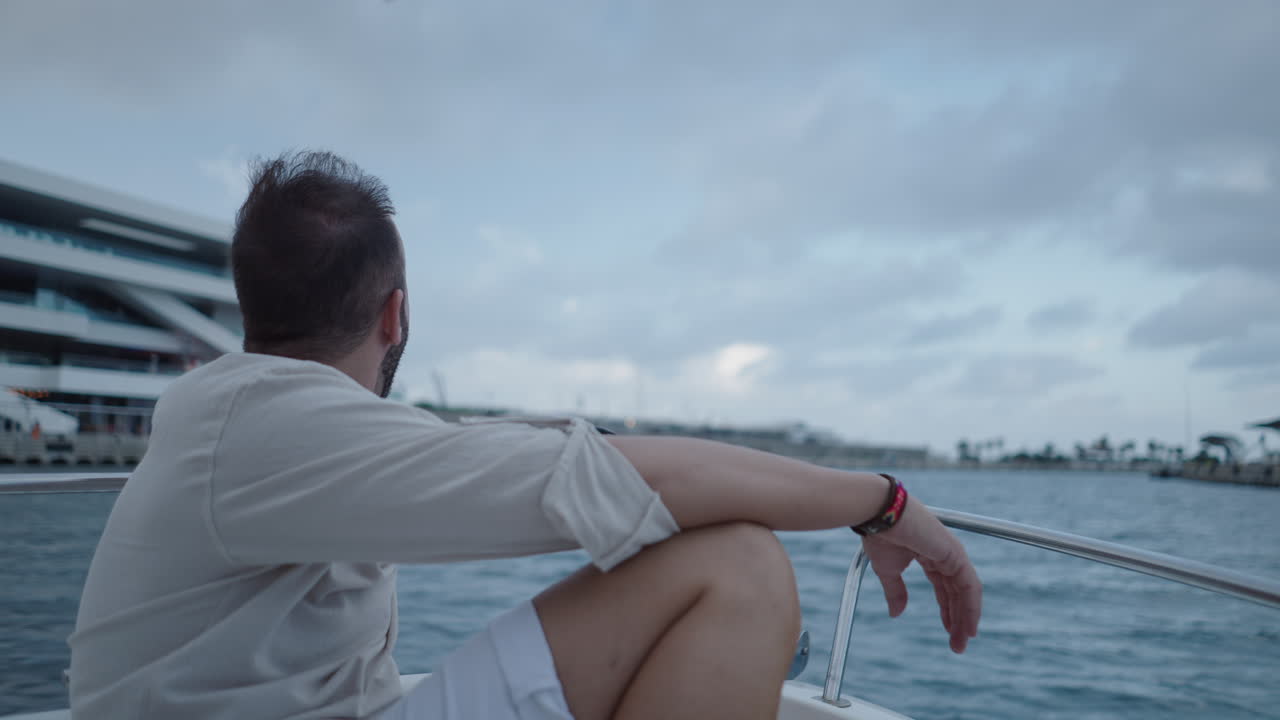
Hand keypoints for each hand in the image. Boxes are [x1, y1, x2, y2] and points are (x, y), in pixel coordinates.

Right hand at [860, 495, 981, 652]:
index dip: (947, 611)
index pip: (945, 588)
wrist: (879, 514)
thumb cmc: (880, 535)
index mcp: (930, 555)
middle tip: (958, 645)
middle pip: (958, 593)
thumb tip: (896, 614)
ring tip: (964, 641)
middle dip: (959, 619)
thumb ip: (896, 592)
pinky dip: (971, 607)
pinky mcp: (956, 554)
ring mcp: (953, 553)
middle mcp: (945, 555)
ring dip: (967, 618)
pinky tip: (970, 624)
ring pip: (966, 592)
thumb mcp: (888, 570)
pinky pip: (969, 586)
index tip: (949, 633)